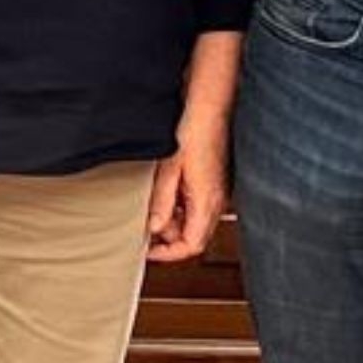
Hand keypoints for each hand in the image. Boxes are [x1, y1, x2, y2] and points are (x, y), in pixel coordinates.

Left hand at [145, 113, 227, 262]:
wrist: (209, 108)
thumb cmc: (193, 132)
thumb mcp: (169, 169)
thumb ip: (161, 202)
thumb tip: (154, 229)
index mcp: (207, 202)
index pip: (192, 245)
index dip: (168, 253)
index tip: (147, 249)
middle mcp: (217, 201)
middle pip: (193, 236)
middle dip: (168, 235)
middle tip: (145, 224)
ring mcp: (217, 193)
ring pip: (194, 222)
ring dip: (172, 219)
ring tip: (152, 203)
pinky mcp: (214, 183)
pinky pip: (197, 206)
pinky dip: (180, 206)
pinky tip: (166, 190)